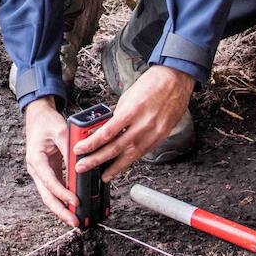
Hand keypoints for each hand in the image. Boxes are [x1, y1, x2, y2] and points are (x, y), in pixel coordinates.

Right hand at [23, 96, 77, 226]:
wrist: (38, 116)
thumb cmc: (46, 122)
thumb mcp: (61, 131)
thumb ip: (70, 149)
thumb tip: (82, 166)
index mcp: (36, 159)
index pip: (50, 182)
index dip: (63, 194)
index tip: (75, 202)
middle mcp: (36, 169)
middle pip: (47, 196)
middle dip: (61, 211)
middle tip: (74, 222)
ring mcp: (41, 173)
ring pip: (50, 196)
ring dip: (62, 208)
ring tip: (76, 219)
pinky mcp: (49, 172)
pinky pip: (56, 189)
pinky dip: (64, 199)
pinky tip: (74, 206)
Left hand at [73, 65, 193, 180]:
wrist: (175, 80)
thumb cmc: (152, 84)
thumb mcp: (128, 97)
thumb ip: (118, 115)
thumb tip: (106, 130)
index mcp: (131, 111)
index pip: (107, 132)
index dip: (91, 144)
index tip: (79, 149)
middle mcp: (143, 125)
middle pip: (115, 148)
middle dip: (96, 160)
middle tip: (82, 167)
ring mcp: (153, 133)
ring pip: (130, 156)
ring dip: (114, 168)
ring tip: (102, 175)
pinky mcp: (160, 137)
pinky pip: (142, 153)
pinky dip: (130, 161)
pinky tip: (121, 166)